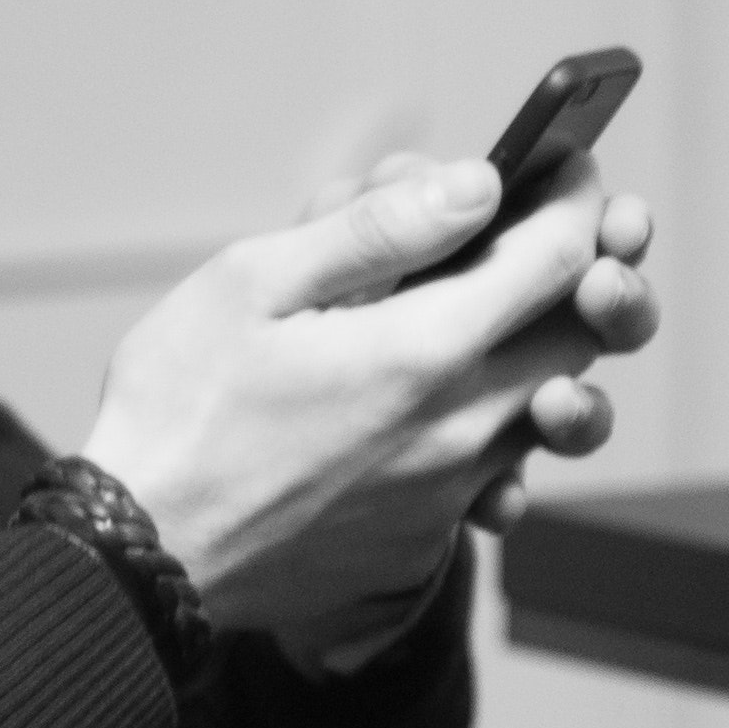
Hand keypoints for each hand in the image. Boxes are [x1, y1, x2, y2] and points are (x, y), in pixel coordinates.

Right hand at [75, 153, 660, 656]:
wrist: (143, 557)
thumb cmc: (178, 410)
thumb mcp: (255, 284)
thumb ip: (377, 230)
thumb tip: (477, 184)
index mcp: (424, 352)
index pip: (559, 260)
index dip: (577, 202)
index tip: (566, 170)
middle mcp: (461, 426)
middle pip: (581, 334)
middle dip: (585, 270)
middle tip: (549, 228)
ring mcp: (451, 488)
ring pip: (550, 402)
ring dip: (544, 342)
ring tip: (494, 301)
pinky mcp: (429, 531)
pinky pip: (502, 464)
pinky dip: (501, 414)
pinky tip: (448, 390)